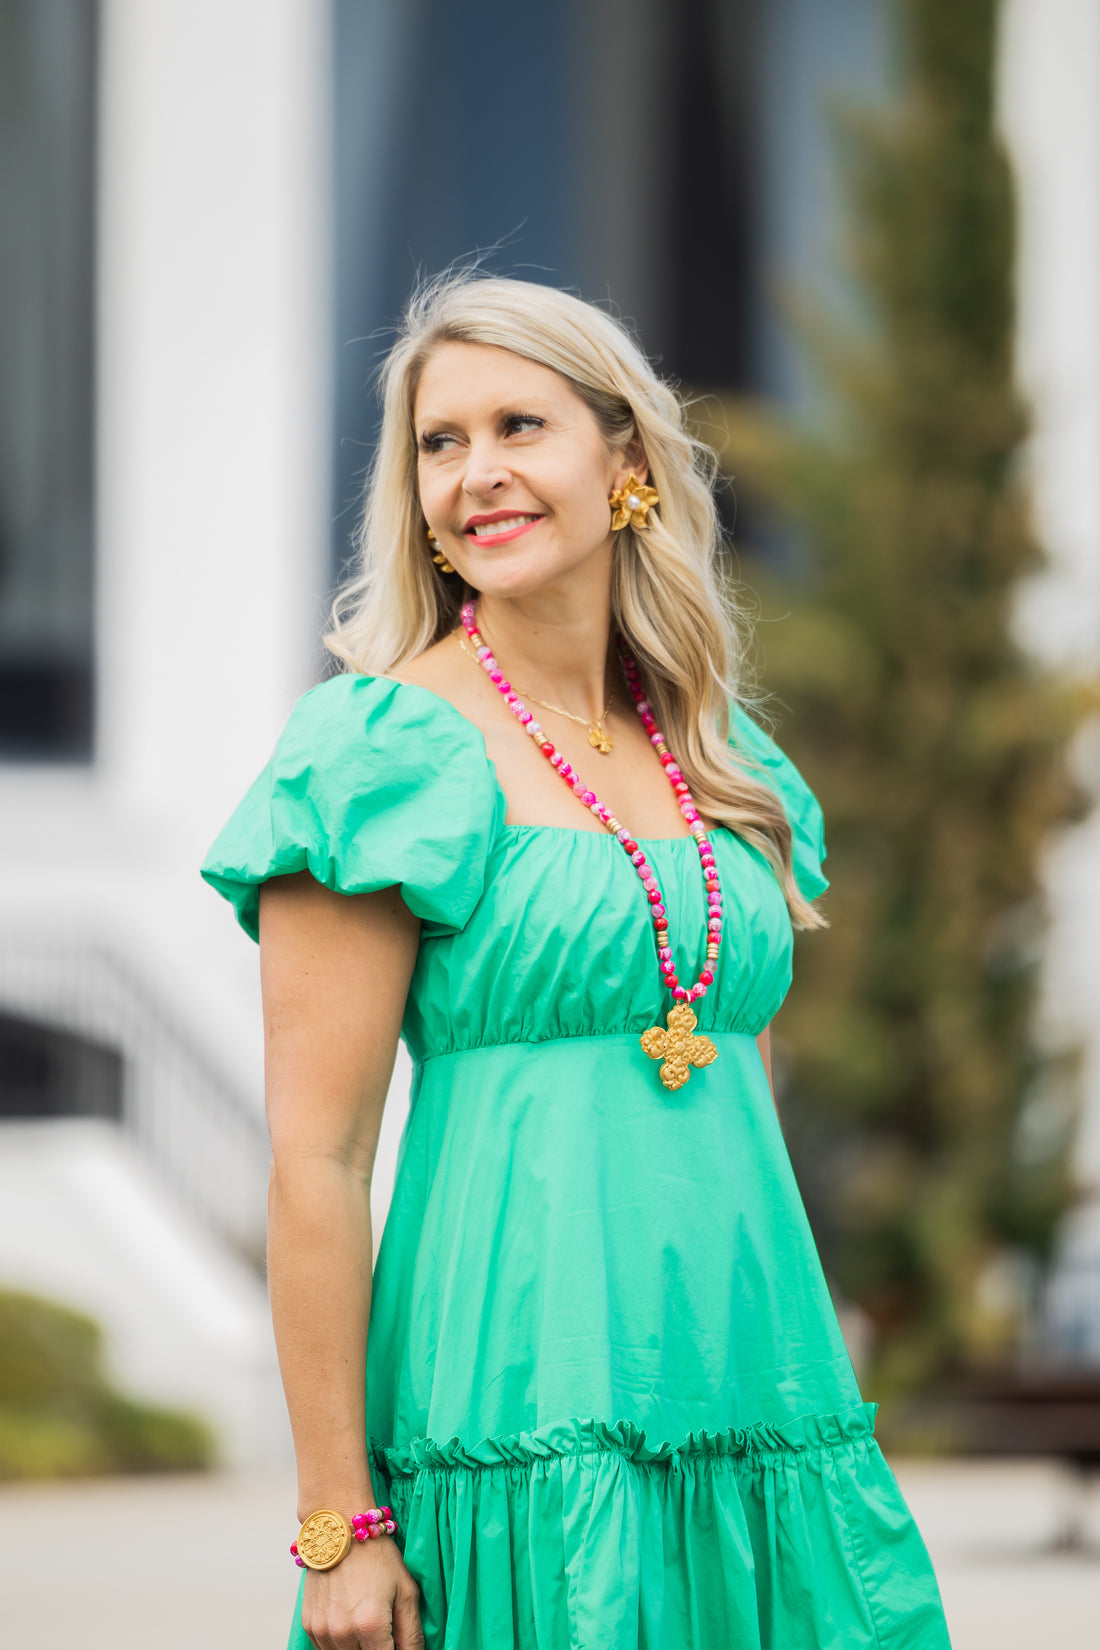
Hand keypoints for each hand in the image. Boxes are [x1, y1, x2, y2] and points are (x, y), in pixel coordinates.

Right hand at [301, 1539, 423, 1648]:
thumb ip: (412, 1634)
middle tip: (384, 1625)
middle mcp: (342, 1633)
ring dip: (358, 1647)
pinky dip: (340, 1643)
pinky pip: (326, 1649)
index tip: (397, 1641)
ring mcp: (322, 1630)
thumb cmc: (377, 1555)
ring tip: (366, 1620)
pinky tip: (349, 1620)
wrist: (340, 1529)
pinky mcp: (309, 1625)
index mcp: (370, 1625)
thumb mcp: (406, 1590)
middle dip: (378, 1647)